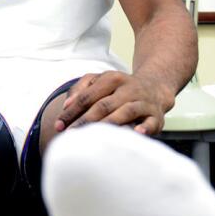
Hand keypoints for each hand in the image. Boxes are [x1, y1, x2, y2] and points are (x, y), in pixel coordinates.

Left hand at [54, 71, 175, 136]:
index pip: (88, 96)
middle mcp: (128, 88)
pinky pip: (150, 122)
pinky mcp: (155, 115)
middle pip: (103, 105)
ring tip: (94, 136)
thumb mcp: (101, 81)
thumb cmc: (120, 88)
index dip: (71, 111)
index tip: (58, 125)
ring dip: (109, 124)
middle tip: (71, 135)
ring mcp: (143, 101)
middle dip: (85, 121)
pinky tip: (136, 133)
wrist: (155, 87)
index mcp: (112, 78)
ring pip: (125, 112)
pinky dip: (144, 127)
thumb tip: (66, 105)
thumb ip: (81, 89)